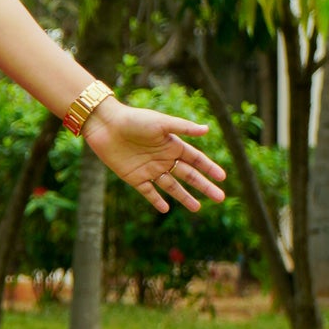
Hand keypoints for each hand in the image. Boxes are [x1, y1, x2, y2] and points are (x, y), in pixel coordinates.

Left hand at [82, 98, 226, 213]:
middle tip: (220, 198)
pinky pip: (148, 192)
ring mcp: (149, 169)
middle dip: (204, 186)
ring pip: (171, 186)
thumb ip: (183, 128)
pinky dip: (156, 200)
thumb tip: (207, 130)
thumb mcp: (161, 122)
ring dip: (184, 197)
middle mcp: (163, 158)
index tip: (223, 178)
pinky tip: (166, 208)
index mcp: (172, 144)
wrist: (106, 125)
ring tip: (198, 208)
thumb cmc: (134, 119)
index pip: (196, 159)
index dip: (209, 168)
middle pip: (188, 176)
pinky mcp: (134, 177)